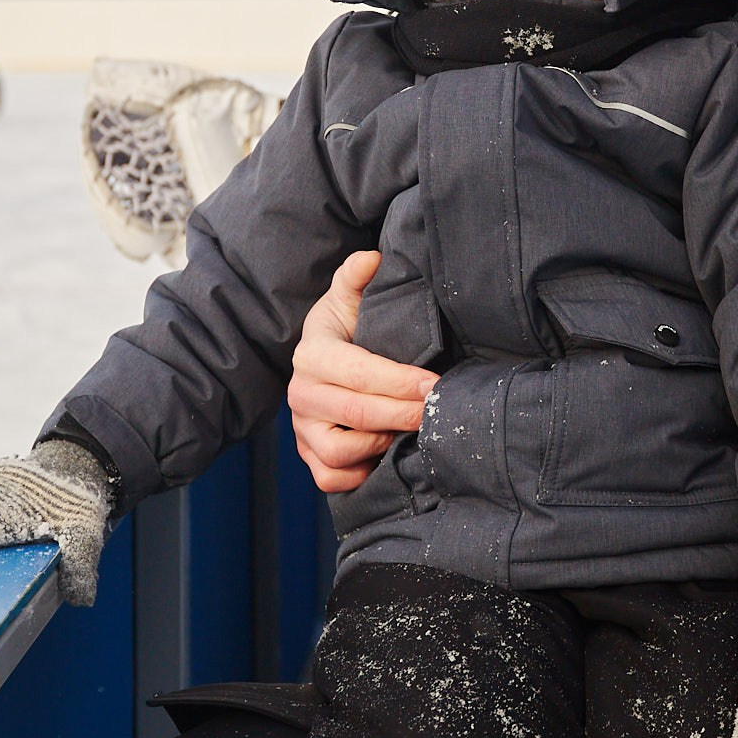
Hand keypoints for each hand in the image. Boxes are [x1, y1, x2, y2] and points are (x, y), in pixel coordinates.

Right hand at [288, 250, 433, 491]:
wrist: (323, 359)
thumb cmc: (346, 328)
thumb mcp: (349, 298)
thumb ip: (357, 276)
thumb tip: (372, 259)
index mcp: (312, 354)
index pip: (358, 373)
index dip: (399, 381)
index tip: (434, 383)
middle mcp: (301, 393)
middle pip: (356, 414)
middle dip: (403, 413)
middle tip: (437, 409)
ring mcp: (302, 428)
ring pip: (339, 452)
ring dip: (380, 443)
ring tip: (408, 429)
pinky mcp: (307, 455)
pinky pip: (330, 477)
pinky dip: (358, 474)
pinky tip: (384, 454)